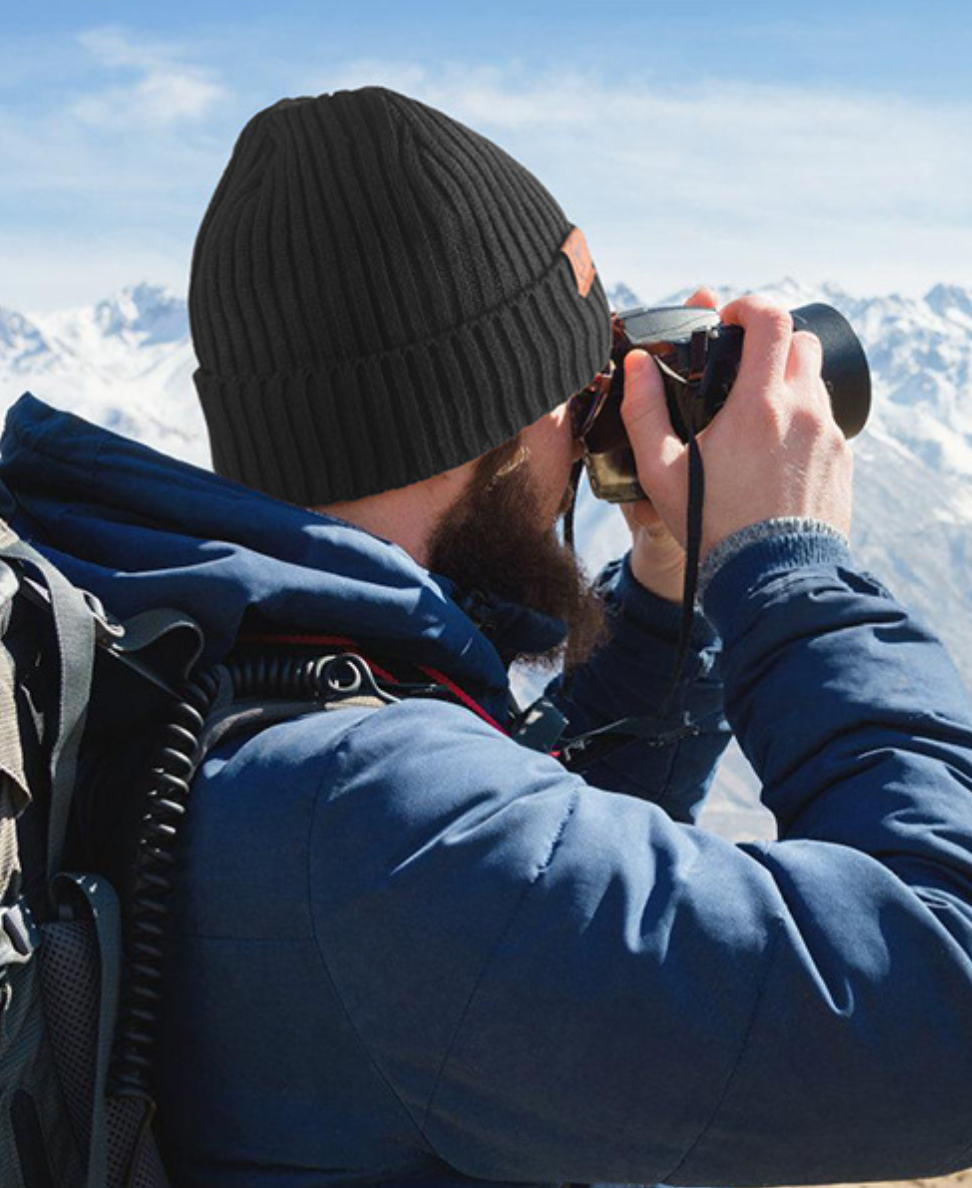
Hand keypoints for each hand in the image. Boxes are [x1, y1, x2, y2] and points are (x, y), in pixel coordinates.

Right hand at [621, 295, 853, 557]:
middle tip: (741, 367)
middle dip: (772, 342)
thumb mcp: (662, 471)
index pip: (770, 319)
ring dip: (788, 382)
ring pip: (815, 381)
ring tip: (756, 416)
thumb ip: (644, 411)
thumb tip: (637, 363)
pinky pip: (825, 420)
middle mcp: (803, 410)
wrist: (773, 577)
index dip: (748, 306)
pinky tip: (775, 452)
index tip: (729, 320)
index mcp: (759, 404)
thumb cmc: (713, 526)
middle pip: (802, 341)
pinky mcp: (842, 459)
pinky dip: (802, 420)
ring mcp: (828, 434)